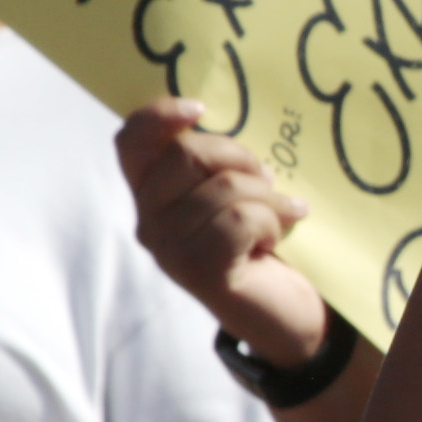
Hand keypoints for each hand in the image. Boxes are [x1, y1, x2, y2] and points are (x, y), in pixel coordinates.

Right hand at [116, 101, 327, 364]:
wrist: (289, 313)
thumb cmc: (264, 243)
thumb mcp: (239, 192)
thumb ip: (219, 162)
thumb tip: (223, 119)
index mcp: (151, 192)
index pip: (132, 142)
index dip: (160, 116)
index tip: (202, 109)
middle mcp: (148, 219)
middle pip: (186, 155)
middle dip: (240, 158)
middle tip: (268, 178)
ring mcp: (168, 247)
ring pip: (223, 188)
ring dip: (267, 198)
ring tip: (280, 216)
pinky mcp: (198, 270)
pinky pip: (239, 220)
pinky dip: (270, 223)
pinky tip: (274, 239)